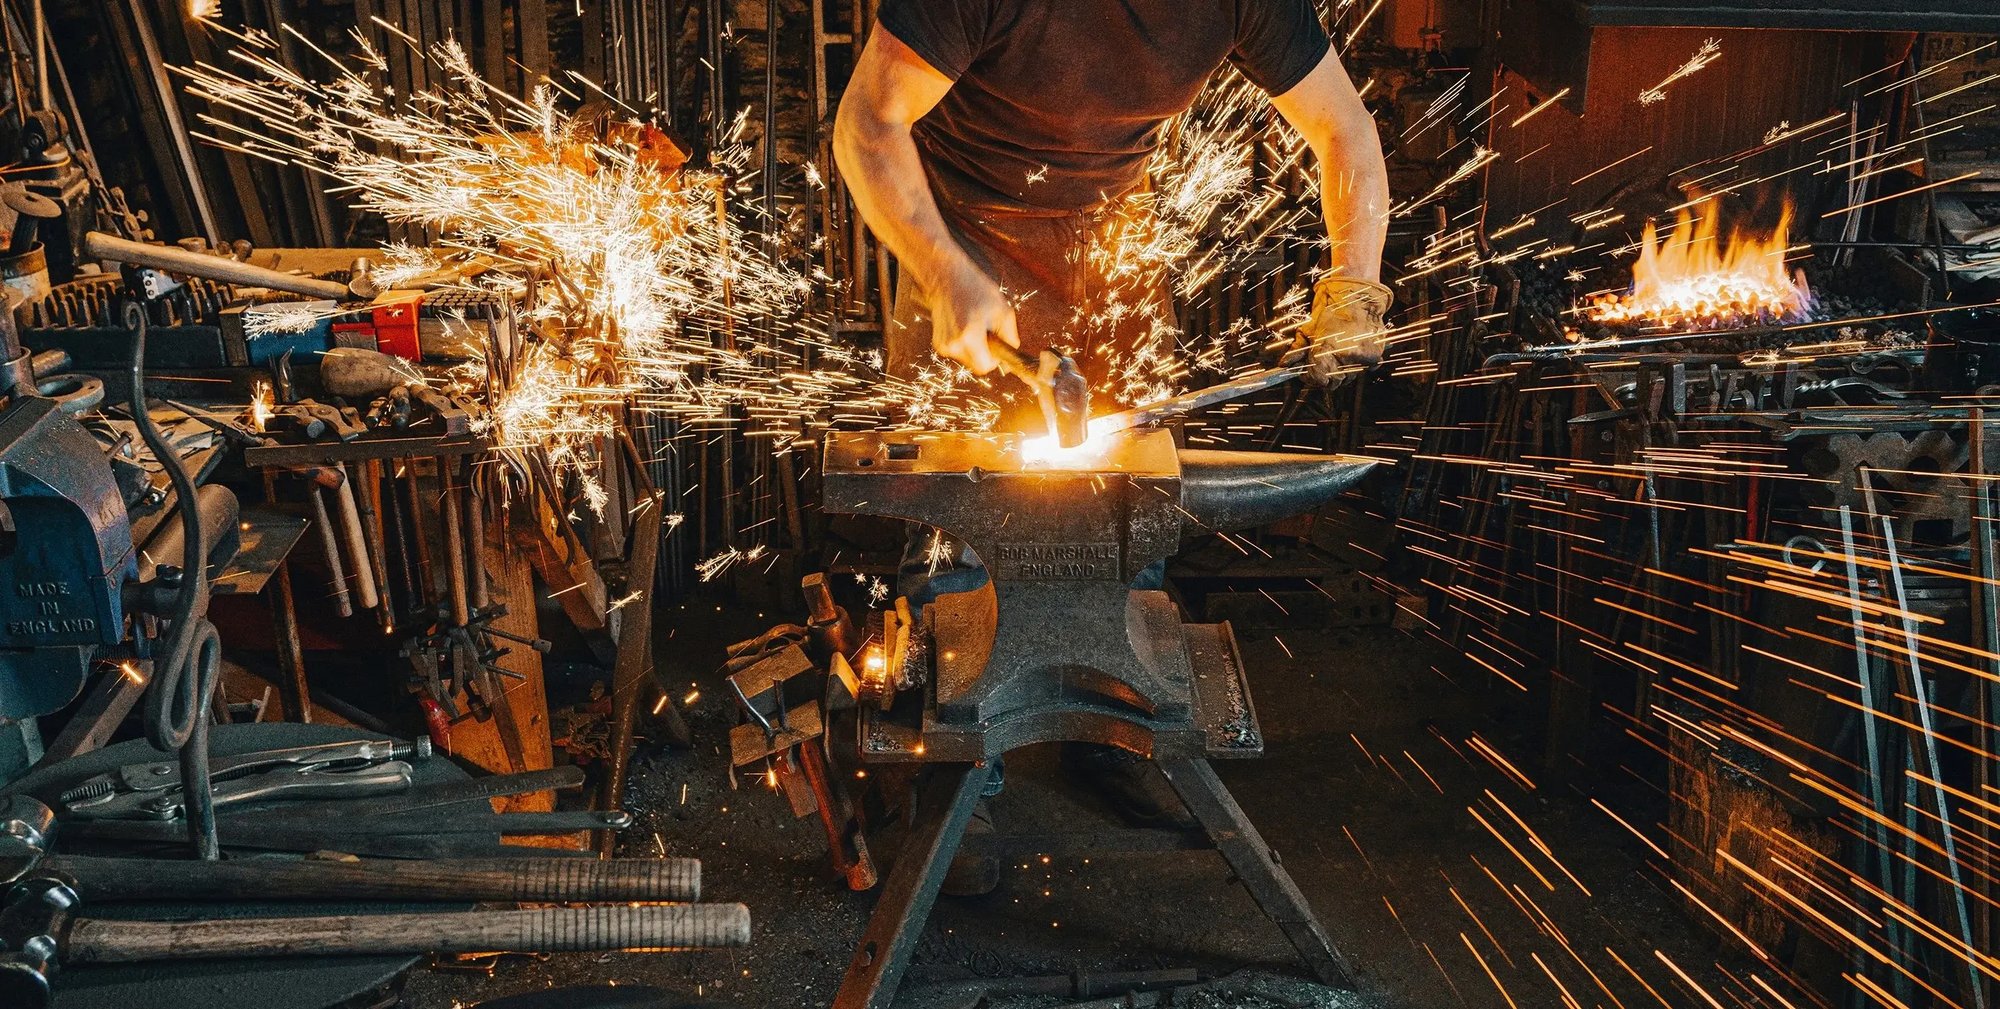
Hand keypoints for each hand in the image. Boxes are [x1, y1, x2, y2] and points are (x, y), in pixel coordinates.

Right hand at [928, 259, 1017, 374]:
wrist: (947, 278)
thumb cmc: (976, 289)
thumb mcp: (1002, 310)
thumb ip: (1010, 336)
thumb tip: (1012, 350)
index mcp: (970, 337)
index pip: (984, 367)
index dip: (995, 361)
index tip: (998, 351)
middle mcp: (954, 344)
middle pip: (976, 365)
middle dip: (985, 354)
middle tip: (989, 335)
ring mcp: (944, 345)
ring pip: (967, 359)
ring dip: (975, 349)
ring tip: (976, 327)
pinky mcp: (938, 343)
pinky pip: (958, 352)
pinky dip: (964, 344)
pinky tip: (965, 327)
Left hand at [1299, 276, 1392, 385]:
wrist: (1357, 297)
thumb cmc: (1332, 310)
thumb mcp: (1309, 329)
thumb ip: (1297, 350)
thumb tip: (1285, 364)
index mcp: (1327, 349)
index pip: (1317, 378)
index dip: (1310, 377)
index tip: (1308, 373)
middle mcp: (1345, 357)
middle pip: (1333, 382)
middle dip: (1325, 375)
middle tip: (1323, 362)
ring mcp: (1361, 358)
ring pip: (1348, 377)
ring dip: (1341, 371)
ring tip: (1338, 354)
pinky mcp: (1374, 356)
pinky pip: (1363, 370)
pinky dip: (1358, 364)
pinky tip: (1353, 352)